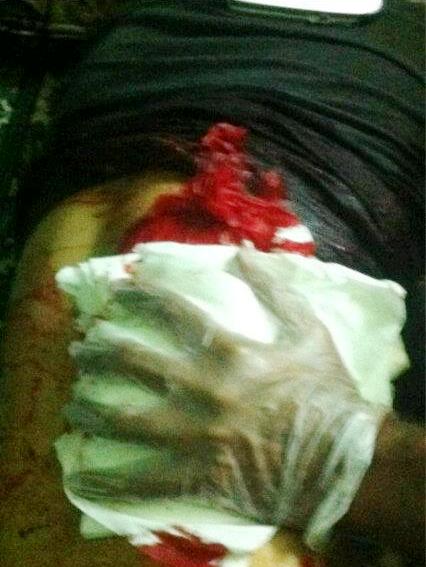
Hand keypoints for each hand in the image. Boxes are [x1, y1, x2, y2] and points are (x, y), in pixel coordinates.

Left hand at [64, 248, 386, 548]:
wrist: (343, 460)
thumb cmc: (325, 393)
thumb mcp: (309, 330)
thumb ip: (275, 289)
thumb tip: (243, 252)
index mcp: (230, 352)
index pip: (172, 313)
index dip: (140, 296)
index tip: (118, 291)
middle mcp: (204, 389)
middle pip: (137, 362)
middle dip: (102, 351)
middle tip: (81, 348)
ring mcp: (198, 436)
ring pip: (128, 419)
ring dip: (94, 408)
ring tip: (73, 402)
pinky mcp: (199, 477)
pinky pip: (147, 483)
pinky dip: (113, 484)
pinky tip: (83, 480)